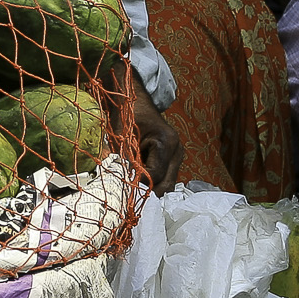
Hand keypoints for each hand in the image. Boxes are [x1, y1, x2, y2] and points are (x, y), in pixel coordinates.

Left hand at [129, 68, 183, 191]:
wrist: (135, 101)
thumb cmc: (128, 115)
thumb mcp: (123, 138)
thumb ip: (124, 161)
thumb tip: (121, 185)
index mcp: (167, 142)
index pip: (155, 174)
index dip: (139, 183)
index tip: (124, 186)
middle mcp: (177, 150)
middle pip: (167, 184)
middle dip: (148, 192)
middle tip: (130, 197)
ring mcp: (177, 155)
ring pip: (167, 183)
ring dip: (151, 188)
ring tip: (134, 188)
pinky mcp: (173, 158)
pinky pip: (165, 177)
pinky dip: (152, 182)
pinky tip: (139, 181)